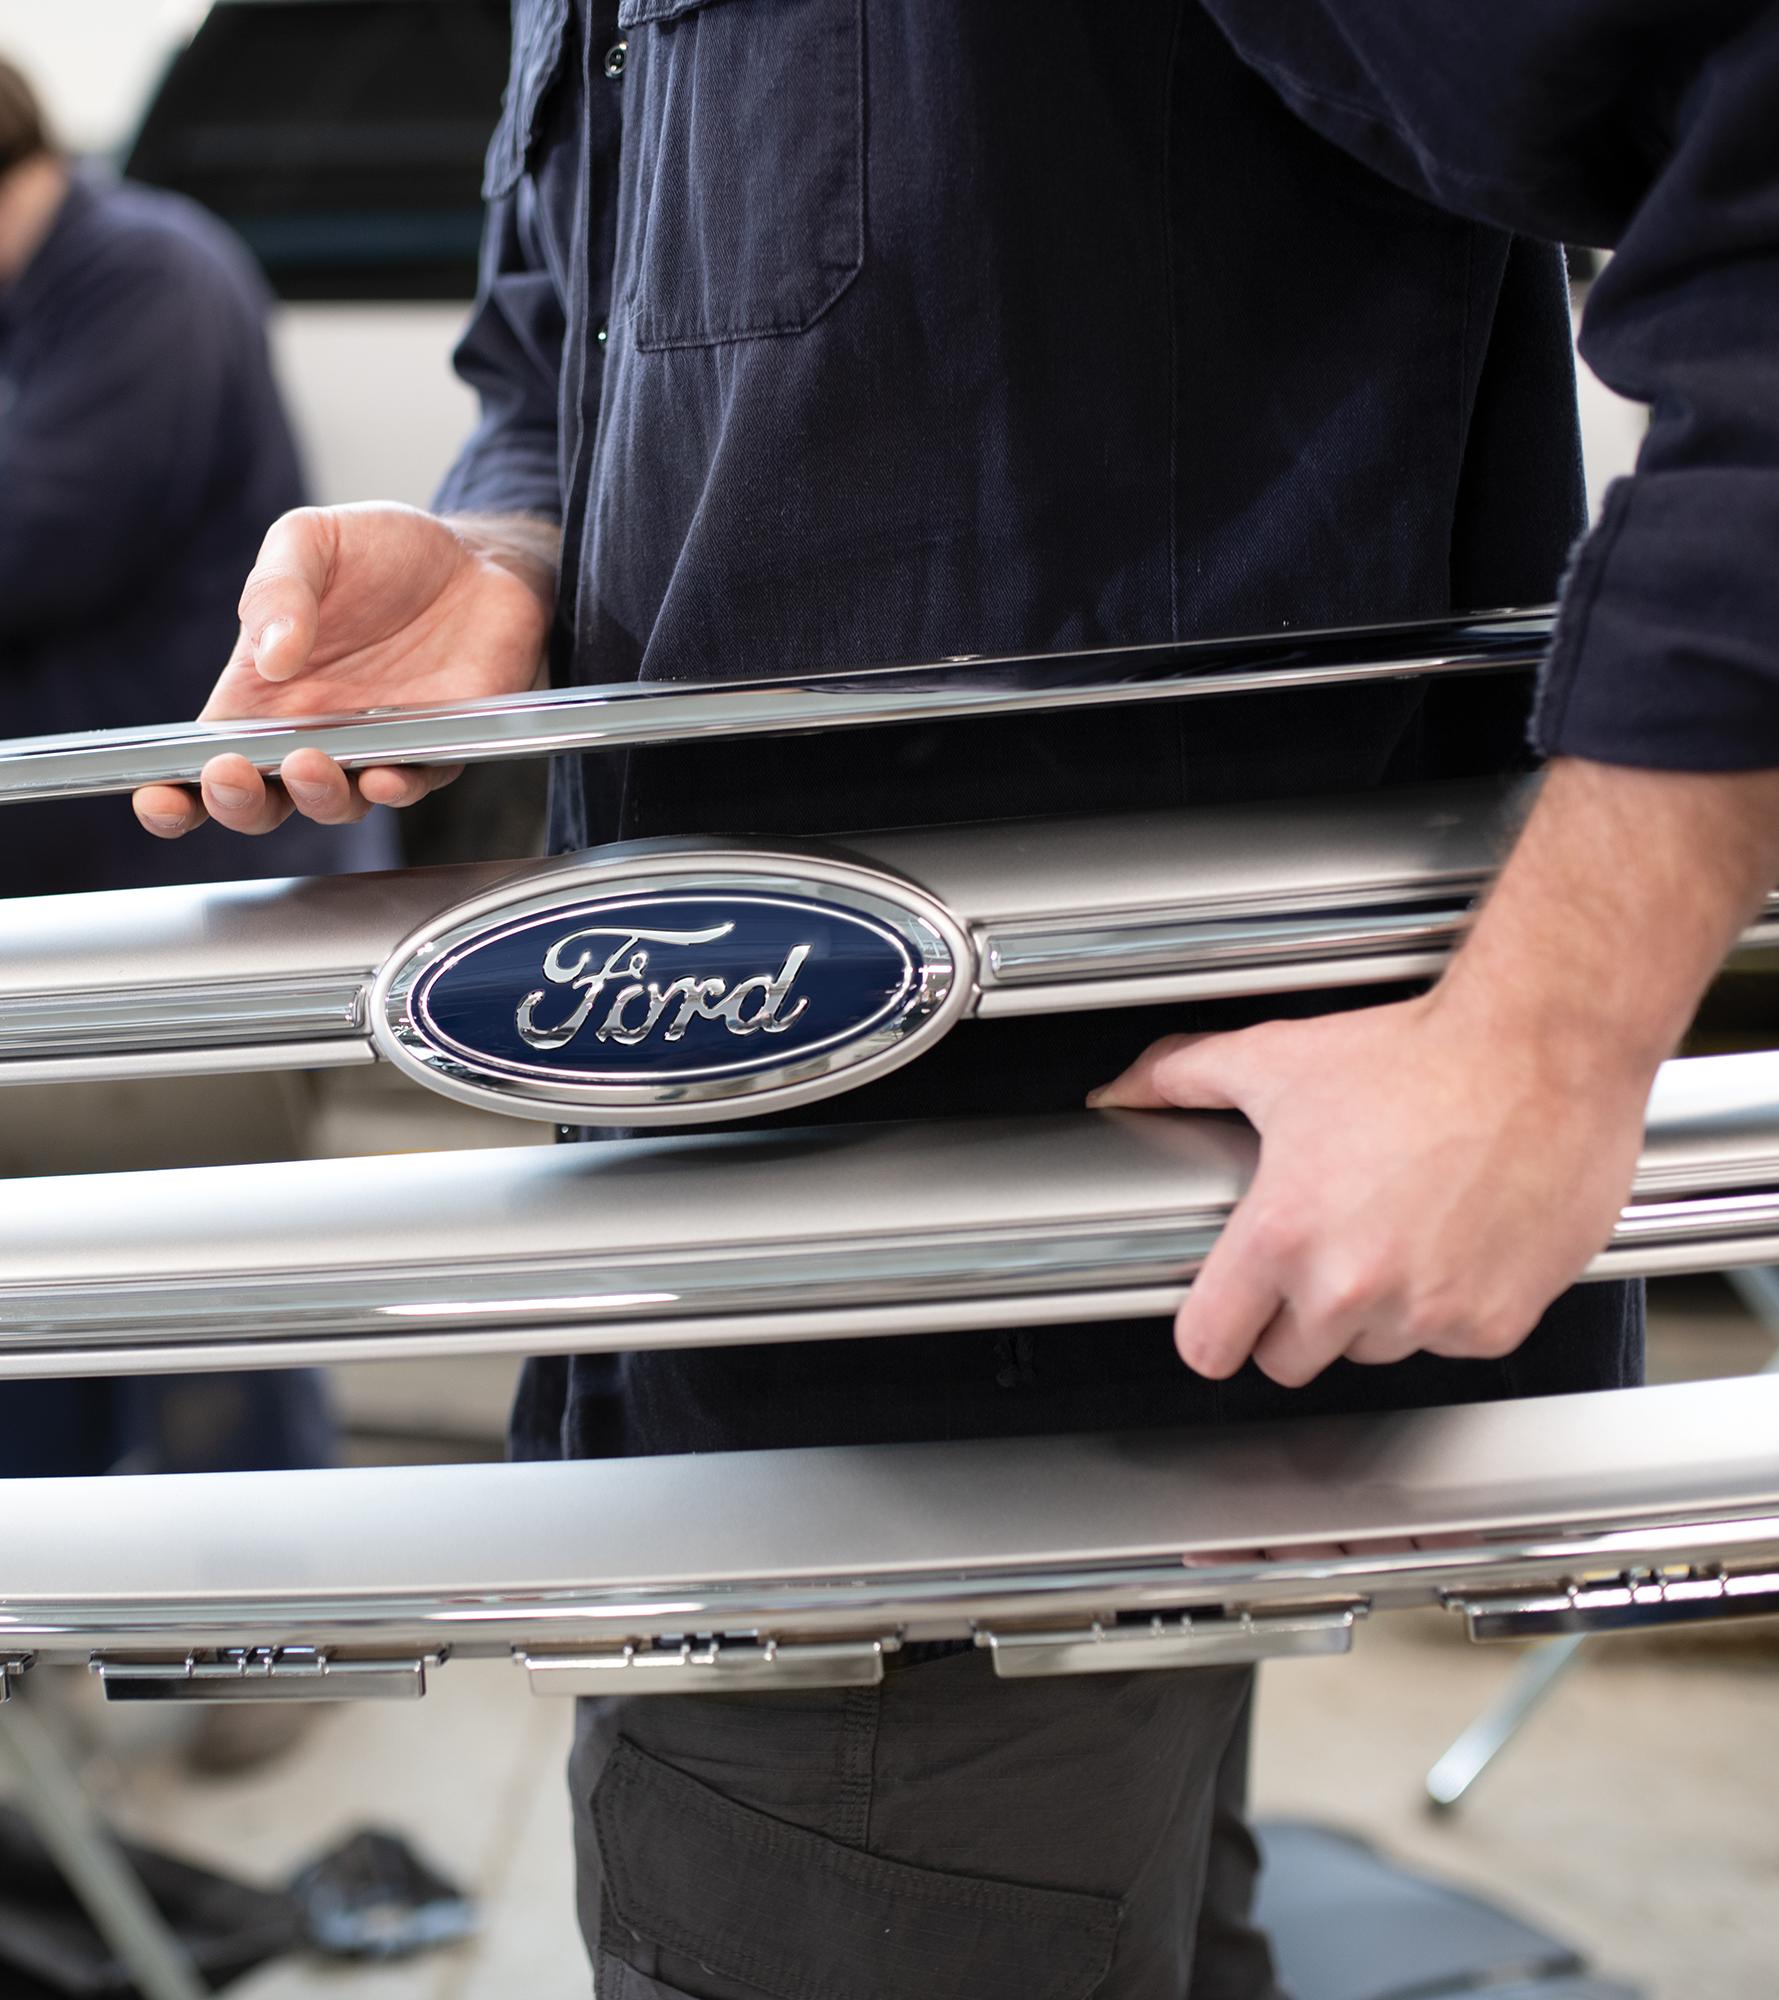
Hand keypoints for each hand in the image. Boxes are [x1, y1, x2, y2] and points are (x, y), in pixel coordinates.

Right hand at [133, 504, 556, 837]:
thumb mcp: (312, 542)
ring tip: (307, 762)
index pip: (202, 759)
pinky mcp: (437, 749)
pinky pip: (413, 783)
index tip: (156, 799)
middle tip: (231, 775)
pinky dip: (396, 787)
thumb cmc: (383, 553)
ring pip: (336, 803)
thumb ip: (277, 590)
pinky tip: (384, 775)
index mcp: (262, 694)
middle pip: (263, 800)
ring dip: (316, 795)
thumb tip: (270, 658)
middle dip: (238, 803)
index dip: (175, 793)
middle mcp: (312, 732)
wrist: (478, 558)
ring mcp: (373, 747)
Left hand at [1088, 992, 1649, 1385]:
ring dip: (1376, 1313)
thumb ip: (1185, 1076)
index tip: (1224, 1318)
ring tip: (1395, 1232)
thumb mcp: (1280, 1059)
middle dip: (1296, 1317)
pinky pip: (1448, 1342)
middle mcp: (1351, 1287)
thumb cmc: (1421, 1056)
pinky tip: (1452, 1239)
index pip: (1209, 1346)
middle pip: (1288, 1360)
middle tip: (1323, 1252)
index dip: (1212, 1329)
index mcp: (1283, 1236)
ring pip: (1371, 1352)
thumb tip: (1127, 1088)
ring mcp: (1426, 1313)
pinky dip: (1448, 1307)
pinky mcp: (1492, 1323)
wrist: (1541, 1052)